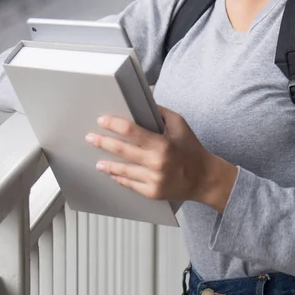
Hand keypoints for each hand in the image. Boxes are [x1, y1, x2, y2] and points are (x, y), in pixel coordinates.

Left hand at [85, 106, 237, 211]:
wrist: (204, 178)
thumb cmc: (191, 149)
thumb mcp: (180, 124)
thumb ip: (160, 113)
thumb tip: (141, 102)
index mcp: (163, 144)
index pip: (131, 131)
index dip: (114, 124)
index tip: (102, 120)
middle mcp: (156, 163)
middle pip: (122, 150)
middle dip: (103, 142)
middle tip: (90, 137)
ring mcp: (153, 179)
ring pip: (122, 170)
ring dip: (107, 164)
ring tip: (98, 161)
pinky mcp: (152, 192)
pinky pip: (130, 184)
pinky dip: (119, 177)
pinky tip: (113, 173)